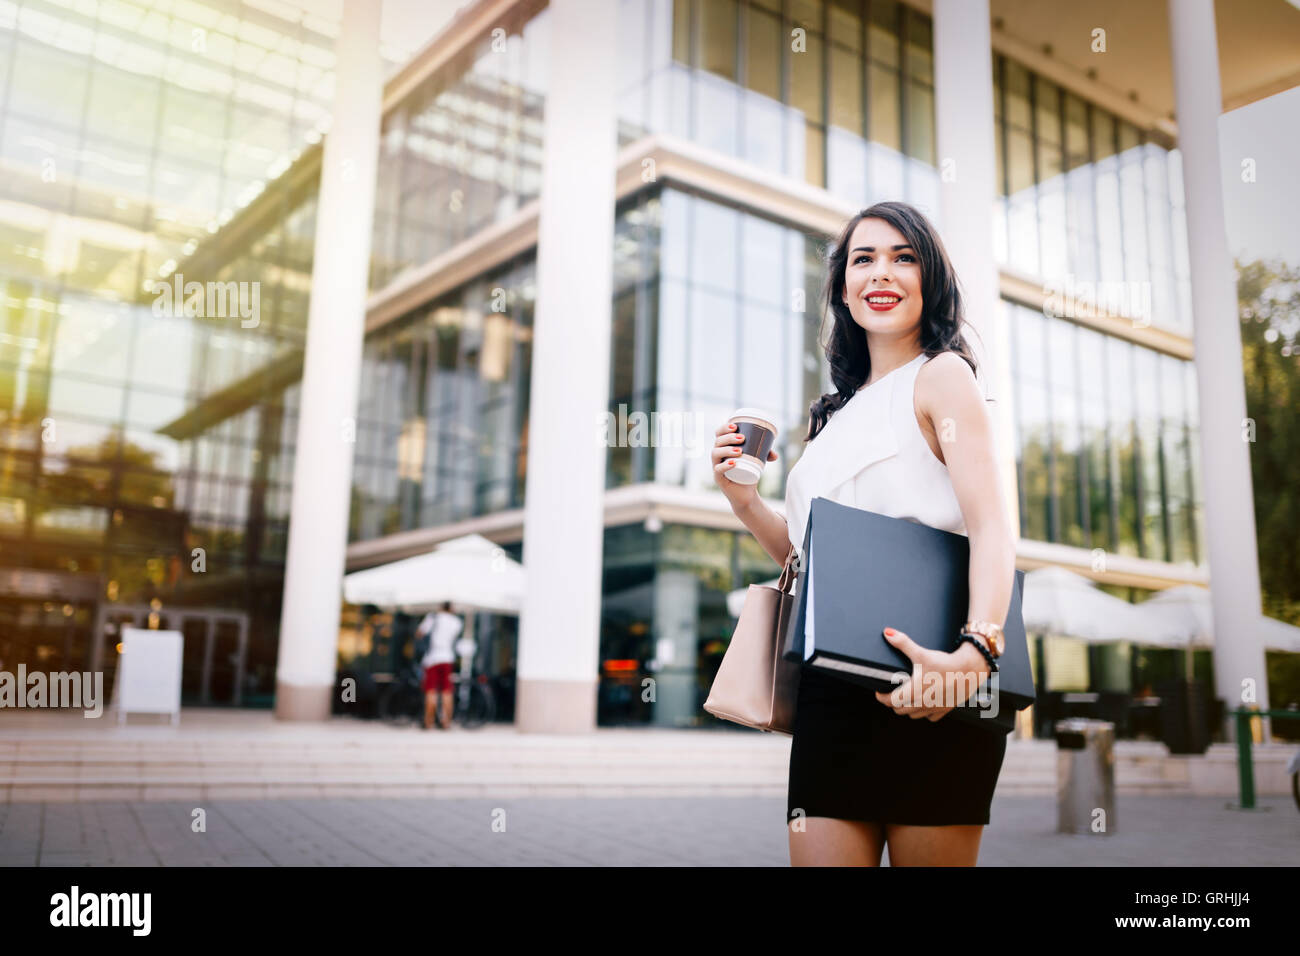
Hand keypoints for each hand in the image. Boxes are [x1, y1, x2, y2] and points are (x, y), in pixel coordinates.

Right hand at [711, 420, 777, 510]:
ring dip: (727, 449)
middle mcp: (718, 456)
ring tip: (739, 451)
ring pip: (715, 454)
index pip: (719, 434)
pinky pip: (717, 470)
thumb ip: (765, 455)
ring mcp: (716, 466)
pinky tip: (733, 463)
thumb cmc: (749, 474)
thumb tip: (775, 454)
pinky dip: (724, 465)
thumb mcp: (758, 461)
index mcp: (724, 448)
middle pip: (717, 442)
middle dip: (728, 437)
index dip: (724, 428)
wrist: (746, 494)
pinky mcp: (718, 478)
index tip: (735, 426)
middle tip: (742, 438)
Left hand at [873, 627, 991, 720]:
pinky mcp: (945, 709)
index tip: (879, 692)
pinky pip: (930, 717)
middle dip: (893, 702)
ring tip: (907, 698)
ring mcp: (934, 708)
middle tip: (893, 693)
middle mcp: (922, 703)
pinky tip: (925, 702)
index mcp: (913, 691)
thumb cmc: (945, 663)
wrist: (969, 669)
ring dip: (908, 708)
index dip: (881, 697)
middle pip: (899, 710)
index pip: (890, 701)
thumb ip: (902, 643)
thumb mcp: (921, 653)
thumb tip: (888, 633)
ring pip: (913, 715)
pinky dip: (925, 712)